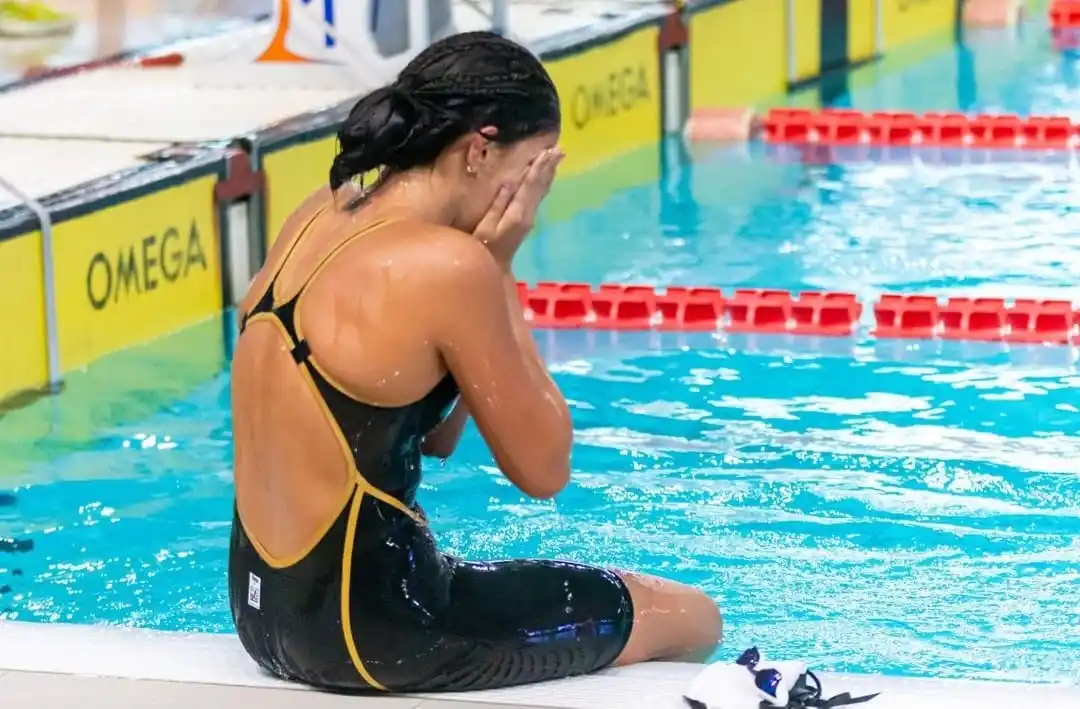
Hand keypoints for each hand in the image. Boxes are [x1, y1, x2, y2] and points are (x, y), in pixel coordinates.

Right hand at [474, 147, 563, 266]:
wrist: (495, 270)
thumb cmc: (482, 248)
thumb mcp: (485, 228)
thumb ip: (497, 206)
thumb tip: (508, 184)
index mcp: (518, 213)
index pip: (530, 185)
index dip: (538, 167)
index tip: (547, 151)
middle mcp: (528, 214)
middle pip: (540, 185)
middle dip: (548, 166)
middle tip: (558, 149)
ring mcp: (529, 218)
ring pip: (542, 190)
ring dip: (548, 173)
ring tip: (556, 157)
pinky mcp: (527, 221)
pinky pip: (538, 197)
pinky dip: (543, 183)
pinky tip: (546, 177)